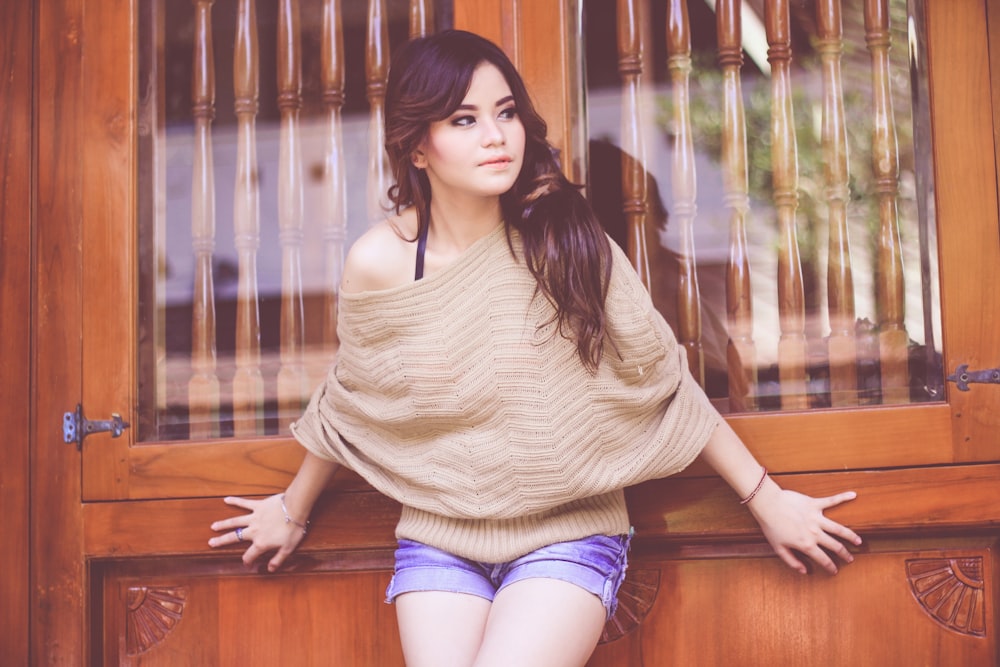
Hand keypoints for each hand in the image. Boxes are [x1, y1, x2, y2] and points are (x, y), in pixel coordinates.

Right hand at [208, 494, 306, 571]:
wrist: (295, 508)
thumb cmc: (293, 529)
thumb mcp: (288, 549)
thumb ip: (278, 559)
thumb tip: (270, 569)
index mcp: (261, 543)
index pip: (250, 555)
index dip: (247, 561)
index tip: (245, 563)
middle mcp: (253, 531)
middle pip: (234, 537)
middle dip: (222, 541)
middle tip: (211, 542)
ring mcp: (254, 517)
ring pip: (235, 521)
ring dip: (223, 524)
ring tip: (213, 526)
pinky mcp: (258, 505)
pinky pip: (244, 503)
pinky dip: (235, 501)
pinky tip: (226, 499)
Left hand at [746, 479, 861, 574]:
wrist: (767, 504)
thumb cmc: (770, 526)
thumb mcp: (778, 548)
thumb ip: (792, 561)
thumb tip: (804, 571)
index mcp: (806, 545)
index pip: (823, 559)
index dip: (830, 567)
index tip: (835, 570)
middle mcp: (815, 533)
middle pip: (835, 546)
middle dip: (844, 554)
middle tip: (850, 559)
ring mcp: (816, 518)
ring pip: (839, 528)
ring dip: (850, 535)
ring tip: (858, 541)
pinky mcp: (814, 504)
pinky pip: (831, 501)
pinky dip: (843, 497)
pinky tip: (853, 495)